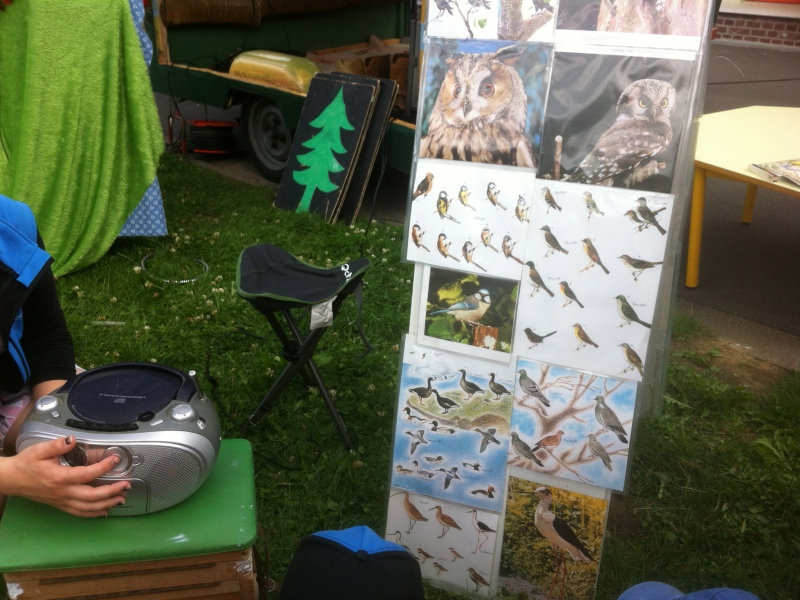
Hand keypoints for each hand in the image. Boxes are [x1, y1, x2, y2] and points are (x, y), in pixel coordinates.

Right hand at [0, 436, 128, 516]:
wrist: (11, 480)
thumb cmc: (26, 464)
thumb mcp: (39, 450)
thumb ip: (57, 445)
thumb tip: (72, 440)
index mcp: (59, 478)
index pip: (86, 474)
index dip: (103, 467)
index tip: (115, 459)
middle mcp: (63, 492)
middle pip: (91, 496)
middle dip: (112, 491)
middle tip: (126, 485)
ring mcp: (62, 501)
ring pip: (87, 507)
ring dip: (107, 504)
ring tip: (121, 499)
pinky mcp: (60, 505)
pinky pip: (79, 513)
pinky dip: (93, 513)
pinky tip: (105, 511)